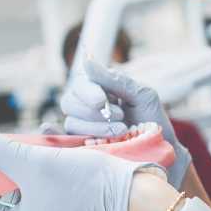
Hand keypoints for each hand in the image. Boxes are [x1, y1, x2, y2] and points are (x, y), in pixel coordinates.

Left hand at [0, 125, 162, 210]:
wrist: (137, 190)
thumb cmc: (84, 181)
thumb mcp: (34, 160)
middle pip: (13, 193)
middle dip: (6, 165)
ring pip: (39, 186)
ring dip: (32, 162)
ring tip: (28, 140)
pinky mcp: (86, 208)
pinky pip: (60, 186)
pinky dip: (54, 167)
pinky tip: (55, 148)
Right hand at [60, 59, 191, 188]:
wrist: (162, 151)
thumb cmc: (152, 120)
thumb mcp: (141, 95)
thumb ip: (115, 79)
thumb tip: (87, 60)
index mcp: (100, 91)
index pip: (80, 85)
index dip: (88, 92)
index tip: (102, 101)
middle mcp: (87, 108)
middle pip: (70, 103)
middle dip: (93, 113)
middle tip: (120, 119)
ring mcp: (83, 129)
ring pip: (71, 123)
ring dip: (94, 128)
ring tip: (120, 132)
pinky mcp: (81, 148)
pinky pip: (59, 140)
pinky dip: (51, 135)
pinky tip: (48, 130)